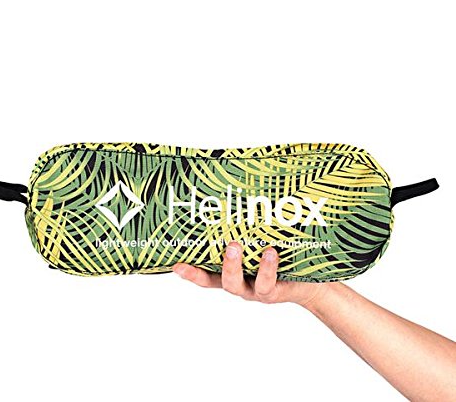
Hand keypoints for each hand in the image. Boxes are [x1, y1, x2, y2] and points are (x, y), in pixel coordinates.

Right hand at [173, 241, 327, 306]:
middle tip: (216, 244)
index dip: (189, 271)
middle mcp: (238, 283)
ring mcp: (252, 290)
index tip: (175, 264)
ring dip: (233, 266)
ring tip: (235, 247)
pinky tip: (270, 253)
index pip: (204, 273)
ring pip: (236, 284)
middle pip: (216, 280)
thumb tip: (245, 192)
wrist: (311, 282)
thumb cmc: (282, 256)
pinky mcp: (270, 293)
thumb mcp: (264, 243)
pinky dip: (266, 268)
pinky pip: (265, 283)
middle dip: (208, 266)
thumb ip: (252, 229)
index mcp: (231, 271)